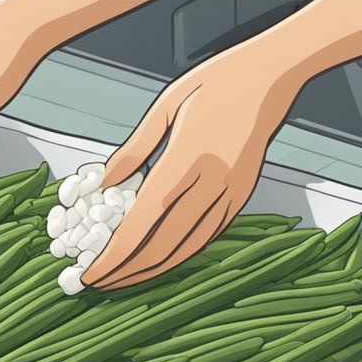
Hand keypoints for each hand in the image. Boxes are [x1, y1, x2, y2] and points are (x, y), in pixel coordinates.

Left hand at [81, 45, 304, 288]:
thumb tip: (103, 184)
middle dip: (126, 272)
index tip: (91, 272)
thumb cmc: (215, 83)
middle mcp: (213, 183)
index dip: (114, 254)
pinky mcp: (241, 199)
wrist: (269, 78)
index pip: (143, 222)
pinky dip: (177, 256)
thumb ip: (134, 150)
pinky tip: (156, 261)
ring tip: (121, 280)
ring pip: (186, 249)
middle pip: (162, 245)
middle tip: (98, 283)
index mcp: (188, 158)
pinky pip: (205, 238)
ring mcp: (231, 195)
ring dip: (151, 271)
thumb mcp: (165, 105)